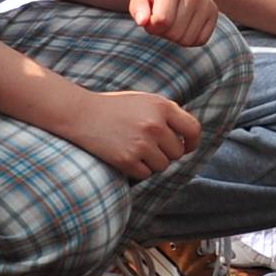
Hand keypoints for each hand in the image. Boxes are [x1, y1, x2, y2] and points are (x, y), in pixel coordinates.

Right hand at [55, 84, 201, 181]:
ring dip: (151, 162)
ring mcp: (141, 143)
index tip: (187, 148)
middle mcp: (154, 124)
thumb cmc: (115, 108)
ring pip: (162, 166)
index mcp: (162, 106)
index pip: (193, 129)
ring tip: (134, 149)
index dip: (193, 142)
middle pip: (177, 152)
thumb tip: (189, 135)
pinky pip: (145, 174)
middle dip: (165, 152)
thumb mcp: (144, 100)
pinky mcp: (127, 159)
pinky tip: (124, 156)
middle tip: (146, 145)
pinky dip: (137, 170)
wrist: (81, 114)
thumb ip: (167, 113)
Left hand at [130, 0, 216, 46]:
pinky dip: (189, 39)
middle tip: (161, 20)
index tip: (150, 19)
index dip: (151, 27)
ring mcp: (205, 3)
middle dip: (163, 32)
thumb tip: (142, 21)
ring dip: (175, 37)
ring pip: (187, 39)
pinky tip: (184, 26)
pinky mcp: (213, 12)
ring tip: (172, 21)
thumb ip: (138, 9)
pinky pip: (201, 40)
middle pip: (175, 33)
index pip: (161, 21)